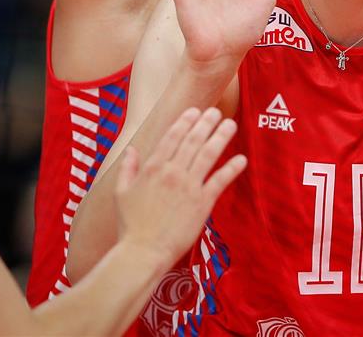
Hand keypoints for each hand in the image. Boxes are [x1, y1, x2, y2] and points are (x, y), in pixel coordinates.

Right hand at [115, 107, 246, 268]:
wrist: (142, 252)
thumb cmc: (131, 225)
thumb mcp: (121, 193)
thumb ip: (128, 168)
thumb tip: (131, 149)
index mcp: (152, 168)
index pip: (172, 137)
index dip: (185, 121)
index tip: (196, 111)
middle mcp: (172, 172)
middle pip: (193, 141)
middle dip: (206, 123)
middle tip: (217, 112)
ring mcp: (188, 186)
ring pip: (208, 154)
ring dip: (221, 137)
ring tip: (230, 124)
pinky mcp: (202, 203)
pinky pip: (220, 181)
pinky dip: (232, 168)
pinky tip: (241, 158)